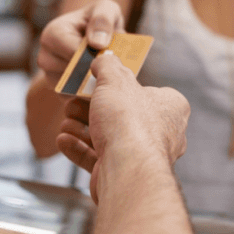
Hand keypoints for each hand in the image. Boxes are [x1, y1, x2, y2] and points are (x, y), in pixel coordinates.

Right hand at [36, 0, 123, 88]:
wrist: (97, 37)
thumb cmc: (100, 20)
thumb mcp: (106, 9)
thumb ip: (103, 19)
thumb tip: (97, 43)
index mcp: (52, 34)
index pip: (72, 53)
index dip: (93, 57)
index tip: (110, 56)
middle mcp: (45, 57)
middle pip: (70, 74)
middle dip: (92, 72)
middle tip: (111, 68)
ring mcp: (50, 76)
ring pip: (71, 89)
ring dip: (92, 84)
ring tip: (107, 74)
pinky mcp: (59, 92)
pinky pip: (74, 100)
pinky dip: (89, 94)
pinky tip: (102, 84)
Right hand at [57, 53, 189, 202]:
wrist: (126, 168)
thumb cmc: (128, 122)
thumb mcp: (115, 79)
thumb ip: (108, 65)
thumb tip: (103, 59)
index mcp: (170, 108)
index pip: (146, 92)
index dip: (119, 87)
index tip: (96, 84)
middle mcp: (162, 134)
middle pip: (120, 115)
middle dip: (90, 110)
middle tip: (72, 103)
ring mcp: (142, 157)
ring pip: (107, 138)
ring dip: (81, 129)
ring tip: (66, 122)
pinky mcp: (123, 174)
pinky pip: (98, 158)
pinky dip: (79, 149)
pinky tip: (63, 139)